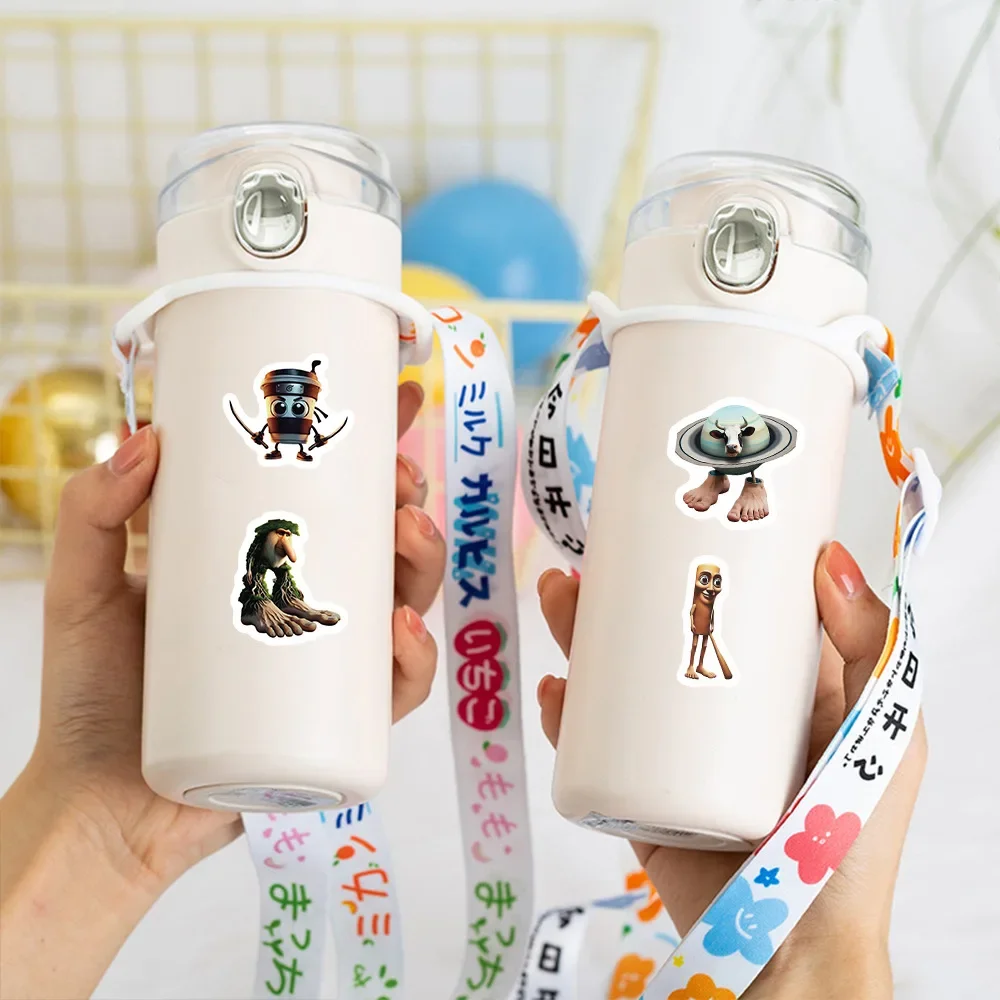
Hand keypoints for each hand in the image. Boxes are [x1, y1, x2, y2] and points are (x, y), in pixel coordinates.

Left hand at [0, 381, 442, 998]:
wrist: (100, 805)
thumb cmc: (95, 694)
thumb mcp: (85, 587)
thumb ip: (95, 511)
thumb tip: (146, 438)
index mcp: (266, 563)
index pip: (330, 495)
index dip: (371, 447)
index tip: (393, 399)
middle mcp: (310, 607)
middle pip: (384, 543)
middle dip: (410, 501)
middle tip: (400, 479)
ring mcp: (330, 666)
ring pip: (407, 602)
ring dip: (424, 562)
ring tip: (406, 534)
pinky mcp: (340, 723)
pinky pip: (396, 689)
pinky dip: (413, 658)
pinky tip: (398, 630)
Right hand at [536, 543, 925, 998]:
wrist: (789, 948)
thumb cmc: (849, 843)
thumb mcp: (882, 731)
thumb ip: (870, 646)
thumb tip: (829, 555)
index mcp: (776, 692)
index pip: (730, 614)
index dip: (694, 569)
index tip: (664, 527)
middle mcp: (717, 716)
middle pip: (654, 641)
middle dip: (616, 599)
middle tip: (588, 563)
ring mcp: (671, 757)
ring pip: (614, 685)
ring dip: (580, 639)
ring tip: (561, 600)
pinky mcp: (635, 799)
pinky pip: (589, 750)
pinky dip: (565, 718)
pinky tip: (555, 691)